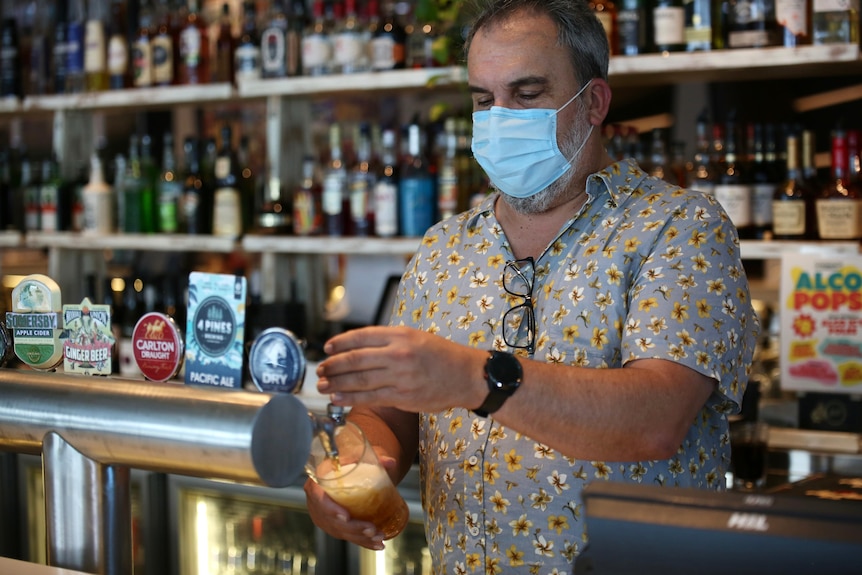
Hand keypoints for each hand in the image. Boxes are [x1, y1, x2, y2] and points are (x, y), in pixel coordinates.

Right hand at [303, 450, 399, 549]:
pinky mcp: (333, 525)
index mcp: (318, 480)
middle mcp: (317, 500)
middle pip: (331, 519)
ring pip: (339, 530)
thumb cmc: (352, 462)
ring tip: (378, 537)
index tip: (346, 516)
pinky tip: (375, 545)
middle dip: (352, 528)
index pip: (318, 496)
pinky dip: (361, 542)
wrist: (351, 469)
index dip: (330, 509)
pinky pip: (346, 535)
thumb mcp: (361, 457)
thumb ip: (376, 459)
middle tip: (371, 529)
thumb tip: (390, 462)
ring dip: (359, 537)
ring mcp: (324, 515)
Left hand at [316, 326, 483, 411]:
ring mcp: (400, 376)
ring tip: (322, 386)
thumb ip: (389, 341)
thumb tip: (358, 347)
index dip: (341, 343)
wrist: (466, 376)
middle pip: (356, 359)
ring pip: (360, 380)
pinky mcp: (402, 396)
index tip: (328, 347)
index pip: (362, 336)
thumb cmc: (440, 356)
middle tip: (320, 370)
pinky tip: (337, 398)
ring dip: (337, 383)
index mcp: (400, 335)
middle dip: (333, 365)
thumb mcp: (415, 337)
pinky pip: (370, 397)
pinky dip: (350, 398)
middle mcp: (398, 354)